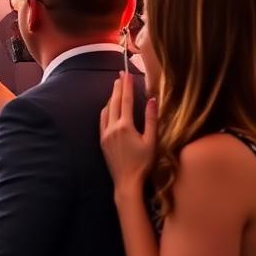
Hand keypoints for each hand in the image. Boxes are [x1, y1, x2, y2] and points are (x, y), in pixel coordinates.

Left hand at [100, 73, 157, 192]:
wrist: (127, 181)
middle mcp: (112, 128)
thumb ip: (151, 120)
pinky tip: (108, 108)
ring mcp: (105, 134)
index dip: (127, 86)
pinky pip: (102, 120)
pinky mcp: (102, 141)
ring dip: (111, 98)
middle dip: (117, 88)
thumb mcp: (152, 141)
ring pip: (106, 110)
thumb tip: (152, 100)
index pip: (126, 101)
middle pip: (114, 103)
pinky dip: (106, 110)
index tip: (127, 74)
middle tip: (120, 75)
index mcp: (125, 126)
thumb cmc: (143, 163)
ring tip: (116, 88)